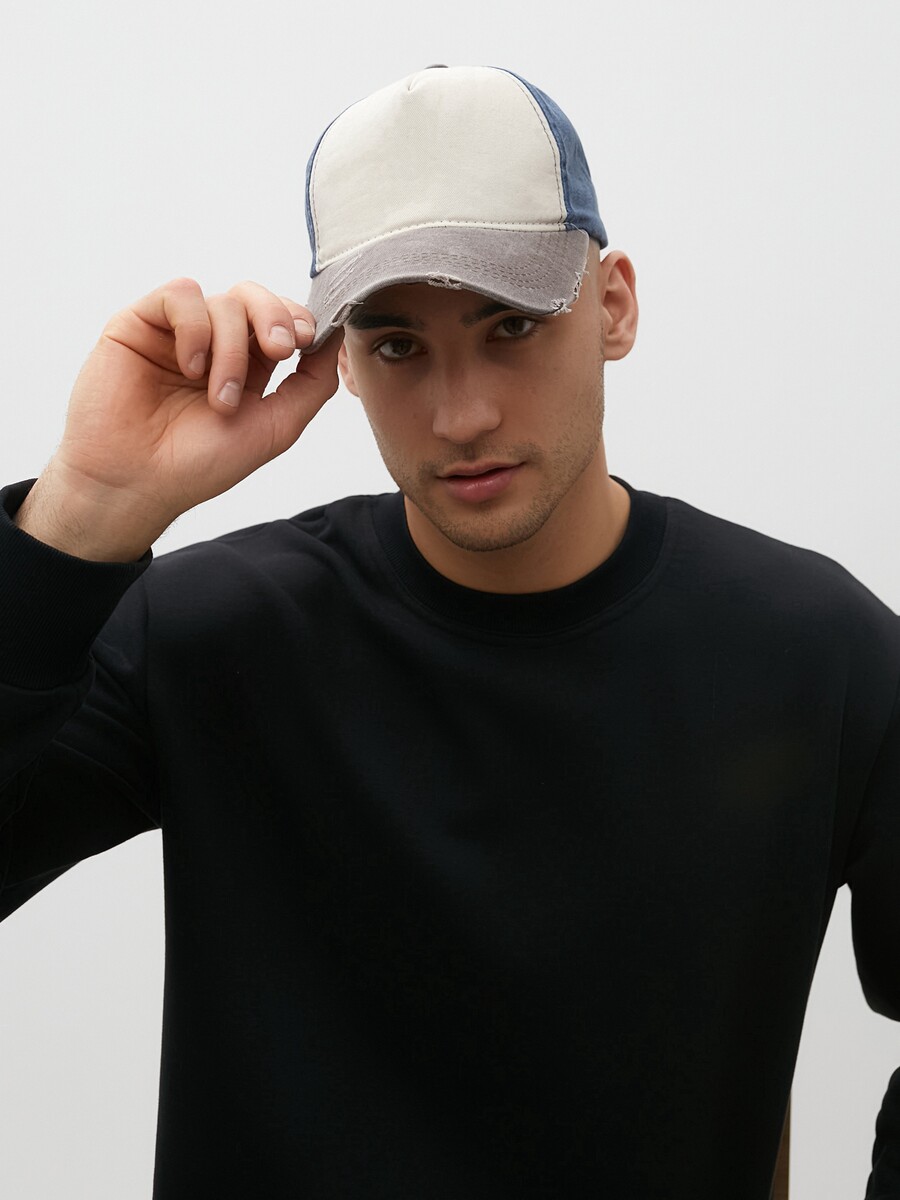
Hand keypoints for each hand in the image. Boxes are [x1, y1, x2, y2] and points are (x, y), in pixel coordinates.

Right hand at [50, 277, 342, 535]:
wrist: (137, 482)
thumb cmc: (199, 464)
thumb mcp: (276, 428)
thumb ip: (312, 383)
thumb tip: (338, 337)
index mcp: (248, 366)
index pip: (281, 319)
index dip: (298, 320)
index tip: (304, 341)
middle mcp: (214, 344)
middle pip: (256, 297)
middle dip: (276, 318)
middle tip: (278, 352)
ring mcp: (178, 332)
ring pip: (224, 301)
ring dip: (232, 350)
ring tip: (218, 397)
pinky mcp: (141, 322)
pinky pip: (182, 294)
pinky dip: (196, 329)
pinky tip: (190, 368)